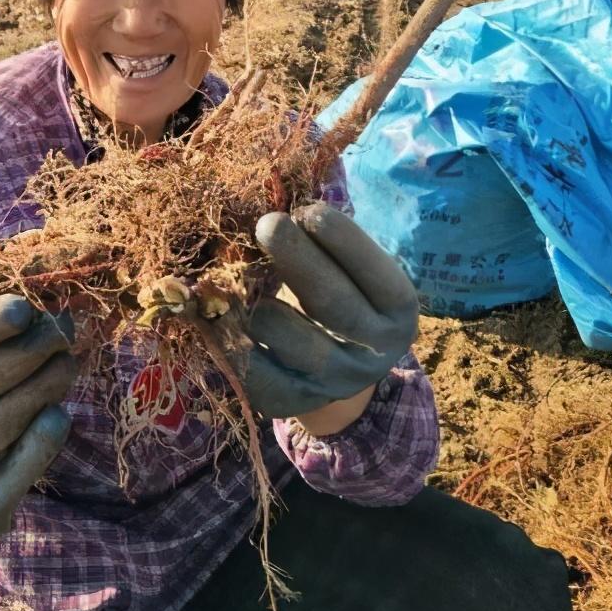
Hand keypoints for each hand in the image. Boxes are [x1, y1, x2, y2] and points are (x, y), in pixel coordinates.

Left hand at [240, 203, 418, 418]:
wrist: (339, 367)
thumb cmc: (342, 292)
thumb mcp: (354, 269)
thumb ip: (332, 244)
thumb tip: (286, 208)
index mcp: (398, 309)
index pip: (375, 273)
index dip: (343, 240)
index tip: (307, 211)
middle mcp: (374, 350)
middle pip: (330, 302)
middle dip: (295, 257)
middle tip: (267, 224)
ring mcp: (335, 381)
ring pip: (281, 334)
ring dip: (251, 299)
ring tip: (233, 274)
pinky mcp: (294, 402)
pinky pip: (251, 371)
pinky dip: (225, 338)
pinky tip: (213, 313)